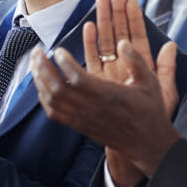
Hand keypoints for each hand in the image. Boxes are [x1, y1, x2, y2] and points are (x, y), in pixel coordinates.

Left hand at [30, 0, 181, 186]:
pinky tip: (41, 84)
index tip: (58, 50)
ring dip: (40, 81)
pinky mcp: (79, 126)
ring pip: (53, 100)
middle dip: (44, 68)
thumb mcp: (151, 83)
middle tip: (37, 51)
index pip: (79, 79)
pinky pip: (54, 113)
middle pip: (58, 88)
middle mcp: (92, 108)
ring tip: (35, 64)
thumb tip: (123, 42)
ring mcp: (83, 118)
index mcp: (109, 96)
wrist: (147, 144)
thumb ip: (137, 61)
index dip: (65, 64)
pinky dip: (43, 98)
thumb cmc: (149, 112)